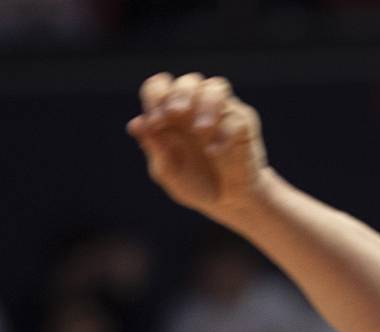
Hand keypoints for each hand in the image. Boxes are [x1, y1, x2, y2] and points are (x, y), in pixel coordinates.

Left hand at [128, 72, 270, 223]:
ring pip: (216, 87)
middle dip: (179, 93)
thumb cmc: (196, 184)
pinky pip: (236, 117)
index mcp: (172, 114)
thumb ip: (155, 150)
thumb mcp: (169, 173)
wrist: (228, 202)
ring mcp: (222, 112)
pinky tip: (214, 152)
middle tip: (175, 113)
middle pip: (188, 81)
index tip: (154, 122)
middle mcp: (196, 107)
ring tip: (200, 130)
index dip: (155, 98)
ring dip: (206, 104)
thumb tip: (135, 125)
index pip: (159, 87)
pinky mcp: (244, 124)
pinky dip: (224, 132)